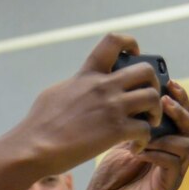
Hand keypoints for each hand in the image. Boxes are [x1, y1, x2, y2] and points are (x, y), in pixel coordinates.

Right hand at [13, 33, 169, 174]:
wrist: (32, 148)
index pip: (114, 41)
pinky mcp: (116, 131)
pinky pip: (145, 130)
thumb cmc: (37, 125)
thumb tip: (80, 84)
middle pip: (146, 71)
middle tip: (148, 99)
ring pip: (153, 98)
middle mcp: (103, 86)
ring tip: (149, 124)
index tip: (134, 55)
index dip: (130, 43)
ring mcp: (112, 108)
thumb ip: (75, 85)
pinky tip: (136, 146)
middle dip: (154, 84)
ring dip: (156, 112)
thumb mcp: (54, 93)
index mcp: (87, 74)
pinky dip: (145, 139)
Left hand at [76, 79, 188, 189]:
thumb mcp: (121, 143)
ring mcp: (173, 172)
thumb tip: (137, 96)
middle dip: (180, 110)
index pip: (181, 117)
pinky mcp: (167, 187)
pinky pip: (174, 164)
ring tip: (145, 134)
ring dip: (166, 134)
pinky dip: (159, 154)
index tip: (170, 83)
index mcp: (166, 144)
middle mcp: (174, 156)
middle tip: (163, 100)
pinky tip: (141, 152)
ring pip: (187, 144)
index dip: (179, 99)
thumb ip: (135, 125)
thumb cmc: (108, 177)